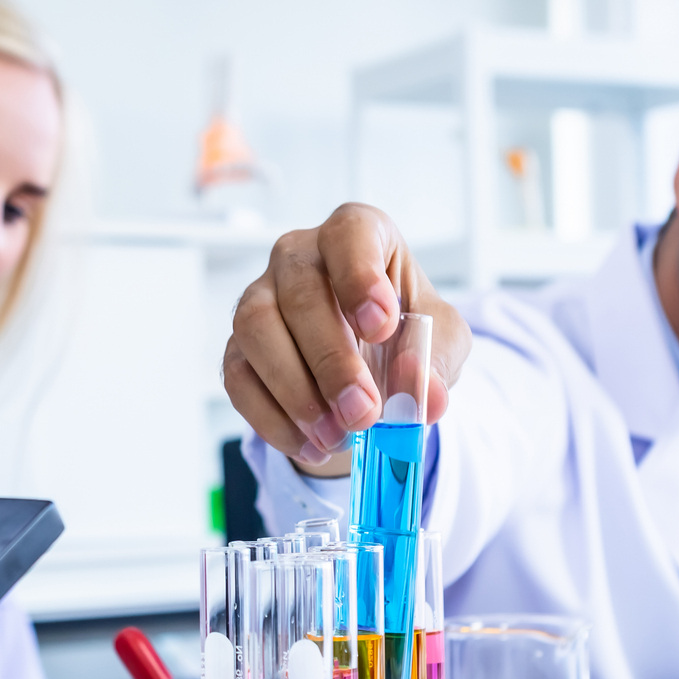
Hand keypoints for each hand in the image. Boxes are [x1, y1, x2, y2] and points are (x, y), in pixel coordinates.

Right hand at [222, 203, 469, 475]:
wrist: (370, 365)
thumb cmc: (403, 332)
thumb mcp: (440, 341)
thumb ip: (437, 362)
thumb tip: (424, 396)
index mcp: (357, 234)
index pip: (349, 235)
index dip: (360, 278)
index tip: (382, 327)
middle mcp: (299, 256)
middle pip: (299, 293)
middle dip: (331, 361)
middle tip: (363, 412)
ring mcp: (259, 297)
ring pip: (256, 330)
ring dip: (295, 391)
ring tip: (337, 435)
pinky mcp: (238, 346)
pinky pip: (239, 377)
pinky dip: (274, 419)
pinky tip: (312, 444)